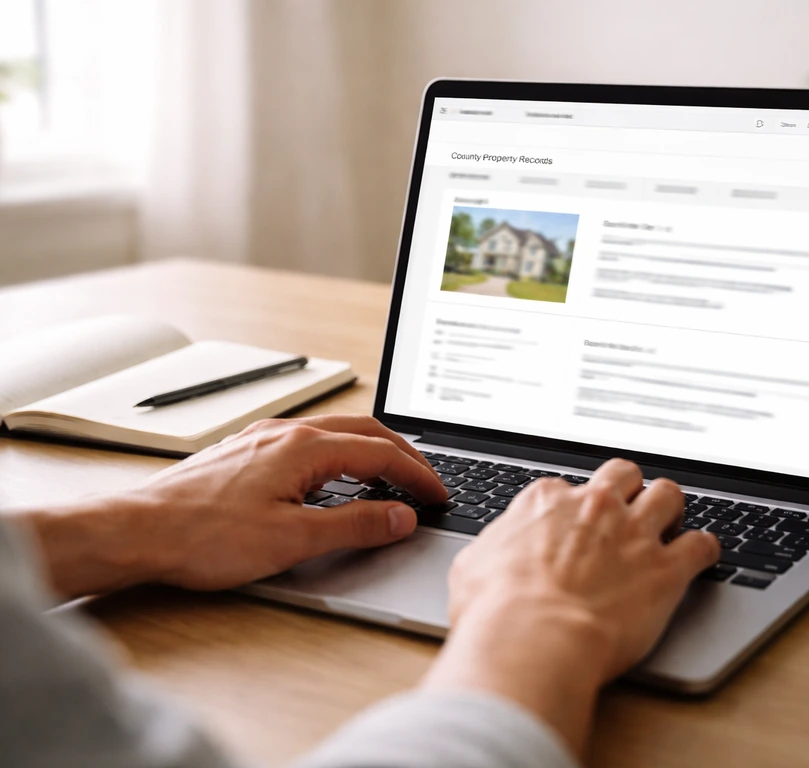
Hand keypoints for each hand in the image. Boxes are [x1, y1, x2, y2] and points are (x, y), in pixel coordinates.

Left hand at [17, 415, 446, 596]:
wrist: (138, 531)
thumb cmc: (204, 536)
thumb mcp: (293, 539)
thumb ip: (355, 526)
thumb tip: (401, 517)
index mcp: (305, 447)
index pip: (381, 454)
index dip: (418, 476)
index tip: (439, 496)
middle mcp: (287, 432)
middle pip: (364, 432)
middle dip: (403, 455)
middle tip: (426, 482)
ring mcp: (264, 438)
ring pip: (336, 432)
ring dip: (371, 450)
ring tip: (391, 476)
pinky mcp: (246, 451)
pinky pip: (309, 442)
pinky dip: (340, 454)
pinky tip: (334, 477)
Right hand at [423, 459, 718, 754]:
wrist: (533, 638)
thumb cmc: (496, 610)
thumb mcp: (472, 567)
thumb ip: (494, 548)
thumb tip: (491, 555)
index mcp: (546, 502)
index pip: (565, 488)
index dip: (571, 509)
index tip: (573, 526)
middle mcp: (594, 507)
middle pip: (624, 474)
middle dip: (628, 488)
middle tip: (626, 510)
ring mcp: (634, 534)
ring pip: (668, 494)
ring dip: (669, 507)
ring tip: (669, 523)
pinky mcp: (666, 569)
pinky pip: (702, 544)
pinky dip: (703, 550)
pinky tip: (700, 556)